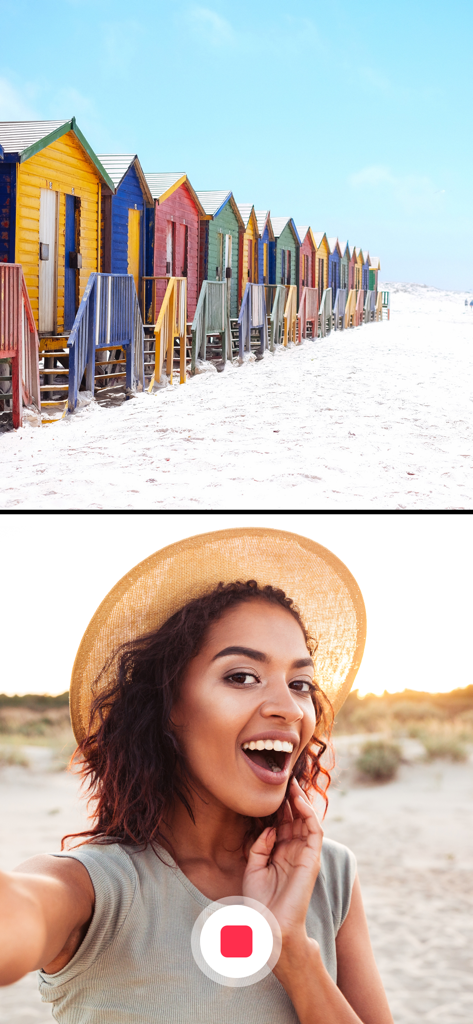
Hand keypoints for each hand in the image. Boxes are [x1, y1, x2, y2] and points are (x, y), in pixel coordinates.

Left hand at [242, 776, 322, 949]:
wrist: (270, 926)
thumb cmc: (260, 902)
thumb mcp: (253, 867)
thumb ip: (260, 844)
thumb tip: (271, 828)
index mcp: (279, 853)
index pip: (282, 822)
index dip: (277, 806)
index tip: (270, 788)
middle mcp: (293, 851)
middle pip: (295, 818)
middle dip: (290, 799)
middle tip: (284, 778)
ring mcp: (304, 854)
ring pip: (307, 820)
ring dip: (301, 801)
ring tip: (292, 784)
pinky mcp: (312, 859)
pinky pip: (315, 831)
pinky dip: (309, 814)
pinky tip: (299, 801)